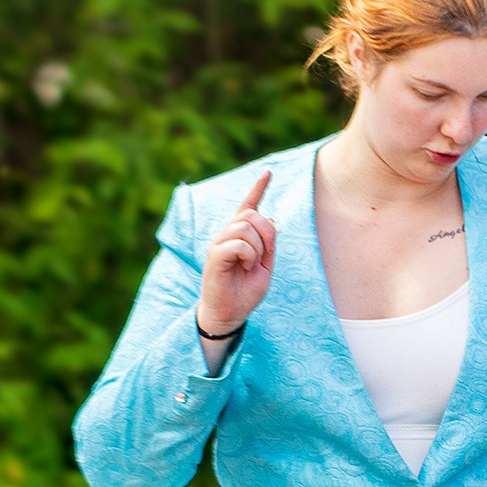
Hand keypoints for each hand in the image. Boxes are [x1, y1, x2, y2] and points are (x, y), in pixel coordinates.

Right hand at [197, 170, 275, 336]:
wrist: (230, 313)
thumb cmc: (245, 292)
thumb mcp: (265, 266)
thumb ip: (268, 245)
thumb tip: (271, 221)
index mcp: (239, 236)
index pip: (248, 206)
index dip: (258, 189)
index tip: (268, 173)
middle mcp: (227, 235)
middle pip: (252, 215)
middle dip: (267, 233)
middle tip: (264, 256)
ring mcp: (219, 243)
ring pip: (246, 227)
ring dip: (258, 247)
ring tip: (252, 264)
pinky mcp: (215, 255)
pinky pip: (238, 243)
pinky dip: (249, 255)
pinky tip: (246, 266)